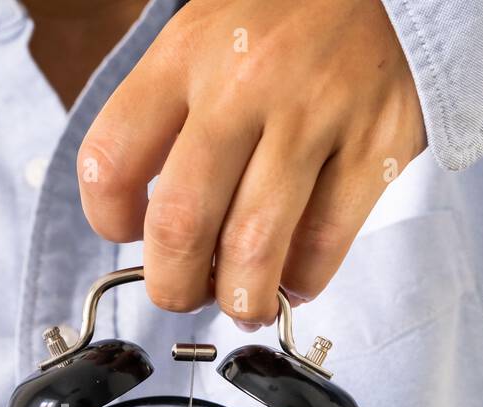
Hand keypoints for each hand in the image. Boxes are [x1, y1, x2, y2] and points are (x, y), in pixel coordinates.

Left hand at [79, 0, 425, 328]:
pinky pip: (323, 245)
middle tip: (184, 293)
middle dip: (173, 285)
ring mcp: (313, 118)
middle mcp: (243, 85)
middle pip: (180, 223)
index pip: (111, 160)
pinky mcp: (373, 148)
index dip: (109, 220)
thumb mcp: (206, 36)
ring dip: (239, 298)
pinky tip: (293, 280)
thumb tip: (150, 223)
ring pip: (253, 247)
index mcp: (185, 55)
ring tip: (241, 303)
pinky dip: (302, 282)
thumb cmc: (288, 23)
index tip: (129, 235)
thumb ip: (170, 115)